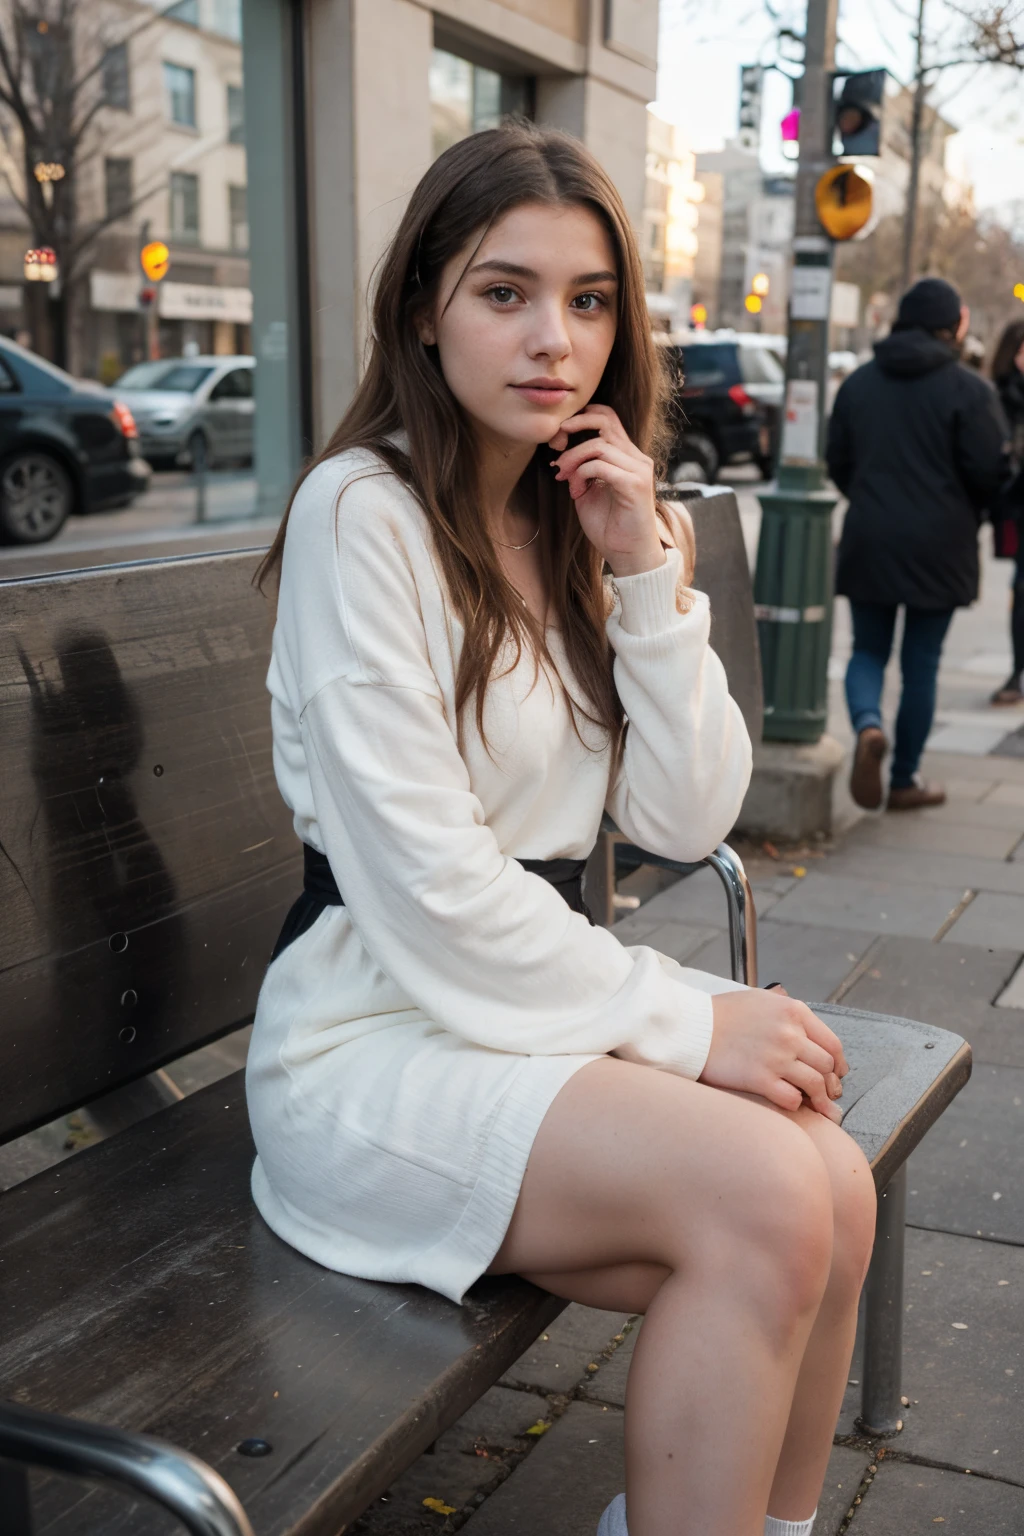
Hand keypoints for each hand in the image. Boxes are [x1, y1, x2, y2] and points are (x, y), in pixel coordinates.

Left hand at [548, 405, 663, 577]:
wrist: (628, 555)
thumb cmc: (609, 526)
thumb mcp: (588, 491)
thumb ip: (581, 469)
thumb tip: (561, 454)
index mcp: (626, 456)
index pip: (608, 417)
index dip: (582, 417)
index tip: (559, 436)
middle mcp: (636, 458)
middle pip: (605, 420)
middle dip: (574, 425)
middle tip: (555, 444)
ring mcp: (638, 470)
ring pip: (599, 444)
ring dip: (573, 458)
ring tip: (563, 477)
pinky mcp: (635, 485)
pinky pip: (602, 465)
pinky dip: (582, 474)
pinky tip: (576, 491)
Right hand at [700, 988, 849, 1122]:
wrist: (693, 1028)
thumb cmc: (723, 1013)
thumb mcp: (761, 999)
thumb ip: (787, 1011)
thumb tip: (805, 1026)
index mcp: (793, 1011)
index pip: (832, 1043)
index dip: (838, 1063)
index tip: (836, 1074)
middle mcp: (790, 1034)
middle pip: (827, 1066)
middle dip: (830, 1083)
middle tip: (827, 1094)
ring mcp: (776, 1057)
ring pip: (815, 1085)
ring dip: (819, 1099)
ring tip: (820, 1108)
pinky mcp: (760, 1079)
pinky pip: (792, 1099)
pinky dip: (795, 1104)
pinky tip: (789, 1103)